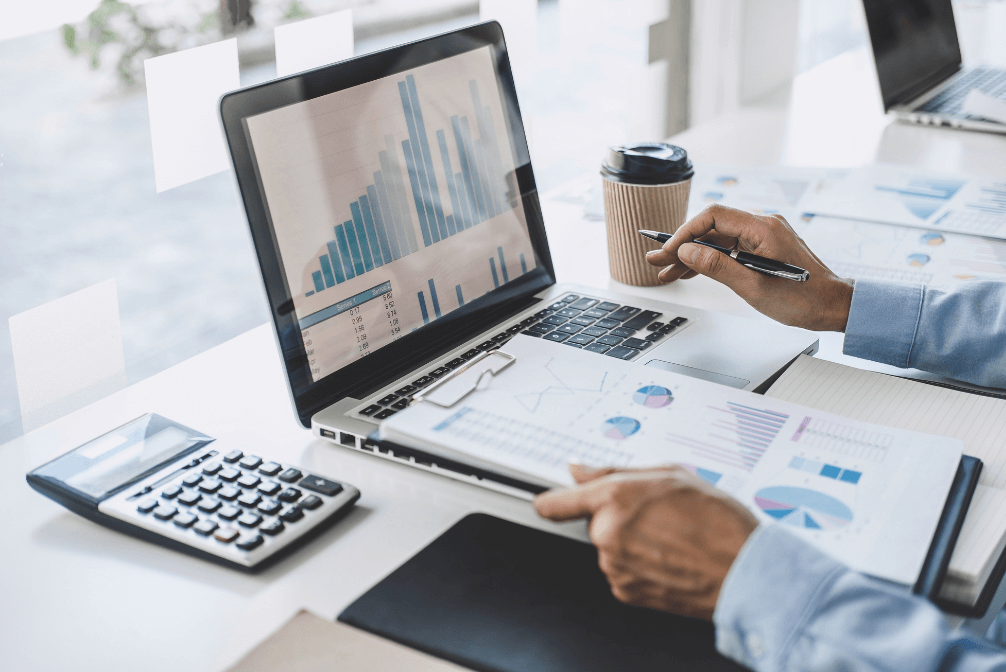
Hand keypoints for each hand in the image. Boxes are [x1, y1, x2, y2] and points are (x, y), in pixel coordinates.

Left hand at [534, 464, 757, 620]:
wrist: (744, 570)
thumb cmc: (716, 520)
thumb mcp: (669, 473)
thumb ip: (614, 471)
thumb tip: (579, 470)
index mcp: (614, 498)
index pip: (555, 502)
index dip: (551, 501)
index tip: (549, 501)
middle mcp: (608, 534)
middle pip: (595, 521)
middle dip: (618, 517)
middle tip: (655, 514)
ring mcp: (615, 566)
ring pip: (609, 547)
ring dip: (631, 541)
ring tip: (671, 537)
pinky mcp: (626, 591)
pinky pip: (621, 570)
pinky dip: (639, 565)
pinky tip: (668, 558)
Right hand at [645, 205, 853, 331]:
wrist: (835, 307)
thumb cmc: (804, 299)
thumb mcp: (753, 287)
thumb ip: (717, 266)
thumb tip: (687, 251)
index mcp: (763, 228)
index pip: (713, 216)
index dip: (685, 232)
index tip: (668, 251)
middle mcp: (764, 226)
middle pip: (713, 228)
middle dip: (683, 245)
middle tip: (656, 262)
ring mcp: (765, 237)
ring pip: (719, 240)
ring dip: (693, 255)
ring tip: (668, 272)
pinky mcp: (765, 248)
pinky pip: (731, 248)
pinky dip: (711, 259)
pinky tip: (693, 270)